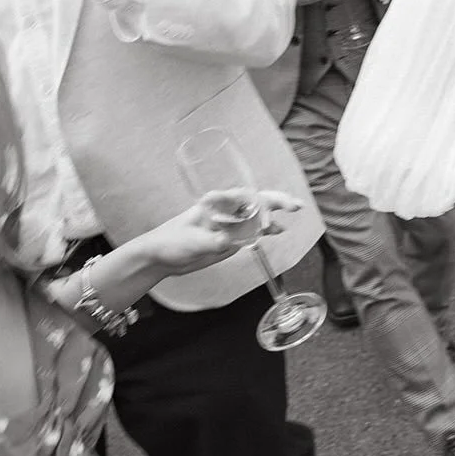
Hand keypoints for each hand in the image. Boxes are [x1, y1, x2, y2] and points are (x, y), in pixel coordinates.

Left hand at [141, 189, 302, 275]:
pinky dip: (266, 230)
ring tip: (294, 213)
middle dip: (276, 201)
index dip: (262, 201)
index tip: (271, 214)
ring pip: (257, 216)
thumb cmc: (169, 242)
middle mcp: (225, 211)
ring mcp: (228, 224)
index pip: (245, 196)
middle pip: (255, 202)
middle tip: (295, 206)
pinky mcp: (229, 238)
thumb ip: (212, 241)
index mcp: (215, 203)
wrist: (159, 258)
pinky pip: (252, 232)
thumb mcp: (191, 241)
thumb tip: (230, 241)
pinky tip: (278, 231)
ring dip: (274, 216)